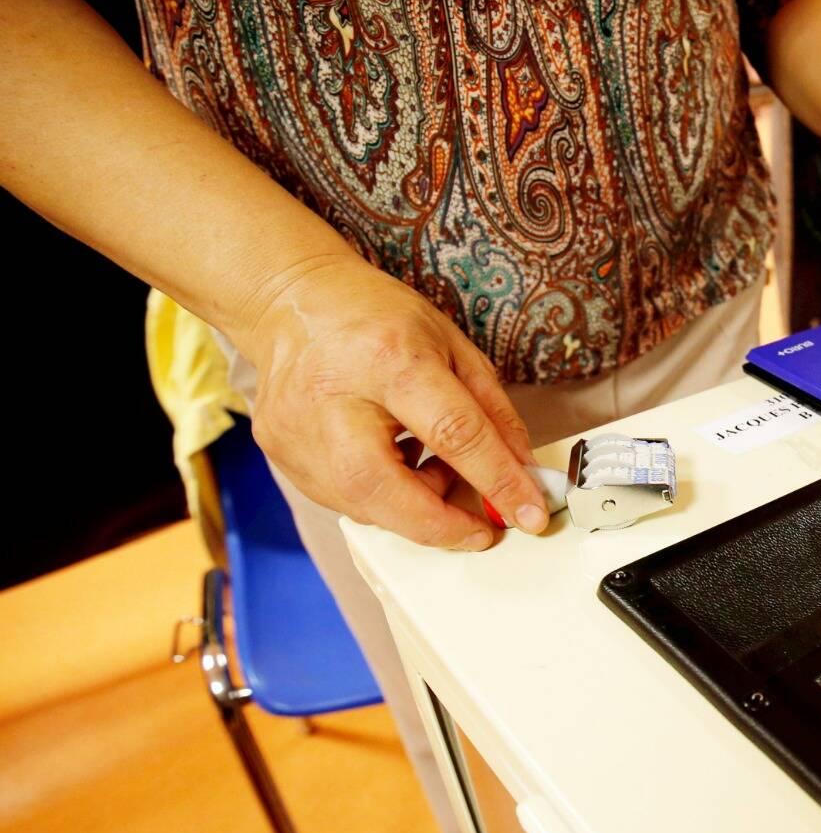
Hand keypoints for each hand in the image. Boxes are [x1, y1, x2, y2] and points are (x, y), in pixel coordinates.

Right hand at [240, 254, 546, 550]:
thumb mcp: (454, 347)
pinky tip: (395, 463)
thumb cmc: (377, 318)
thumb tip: (523, 472)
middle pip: (385, 488)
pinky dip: (381, 497)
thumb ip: (493, 413)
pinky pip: (340, 498)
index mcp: (388, 359)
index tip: (529, 514)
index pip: (453, 434)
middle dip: (441, 525)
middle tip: (480, 530)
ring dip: (413, 508)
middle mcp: (333, 398)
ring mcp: (296, 430)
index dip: (498, 481)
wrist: (291, 302)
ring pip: (361, 504)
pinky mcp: (278, 452)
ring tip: (434, 471)